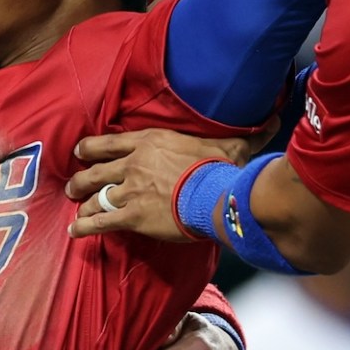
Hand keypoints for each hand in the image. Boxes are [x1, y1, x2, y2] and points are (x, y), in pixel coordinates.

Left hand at [68, 129, 246, 241]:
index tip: (80, 152)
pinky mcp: (132, 216)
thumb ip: (248, 134)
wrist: (217, 195)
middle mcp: (133, 164)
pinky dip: (84, 227)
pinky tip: (73, 232)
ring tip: (75, 211)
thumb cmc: (223, 169)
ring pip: (94, 197)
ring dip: (82, 204)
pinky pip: (99, 222)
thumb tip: (276, 117)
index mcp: (149, 142)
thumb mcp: (232, 145)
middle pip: (95, 170)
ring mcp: (130, 190)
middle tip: (73, 185)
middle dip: (81, 179)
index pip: (110, 142)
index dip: (90, 148)